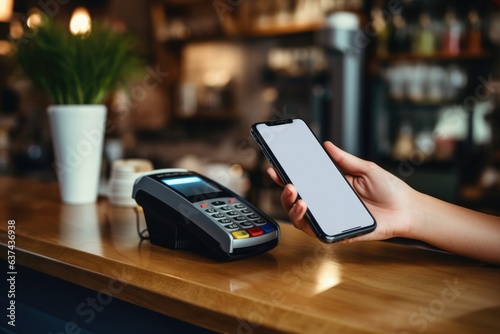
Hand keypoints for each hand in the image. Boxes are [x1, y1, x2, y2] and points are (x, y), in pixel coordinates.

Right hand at [267, 141, 414, 242]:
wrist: (407, 209)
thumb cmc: (389, 190)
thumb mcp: (365, 169)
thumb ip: (345, 159)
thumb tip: (327, 145)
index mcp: (330, 187)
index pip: (303, 182)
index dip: (285, 176)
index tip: (275, 167)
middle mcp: (327, 204)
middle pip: (296, 201)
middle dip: (284, 192)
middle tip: (287, 184)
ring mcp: (330, 218)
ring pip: (300, 218)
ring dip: (292, 207)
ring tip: (297, 197)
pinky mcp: (337, 233)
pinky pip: (316, 231)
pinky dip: (307, 222)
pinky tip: (306, 209)